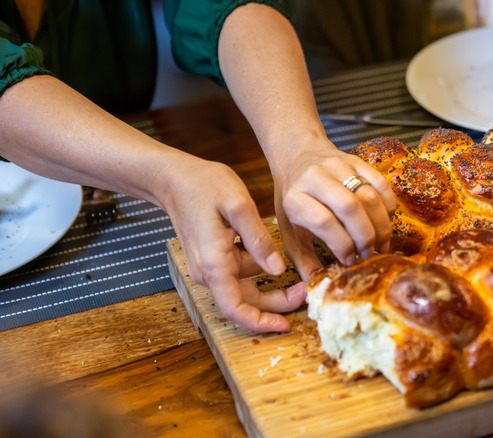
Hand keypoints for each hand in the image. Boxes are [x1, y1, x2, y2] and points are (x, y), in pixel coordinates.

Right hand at [158, 158, 305, 331]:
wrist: (174, 178)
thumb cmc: (204, 185)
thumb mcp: (239, 206)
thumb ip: (259, 240)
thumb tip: (278, 270)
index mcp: (214, 264)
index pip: (235, 308)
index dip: (260, 322)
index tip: (285, 325)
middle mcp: (208, 272)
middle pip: (246, 301)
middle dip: (277, 301)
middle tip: (306, 290)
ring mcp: (208, 267)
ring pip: (245, 285)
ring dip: (269, 281)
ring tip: (293, 263)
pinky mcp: (212, 259)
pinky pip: (238, 271)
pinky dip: (257, 267)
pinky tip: (268, 250)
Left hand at [272, 144, 395, 280]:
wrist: (297, 156)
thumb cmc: (293, 199)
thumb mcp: (289, 230)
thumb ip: (303, 260)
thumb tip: (317, 286)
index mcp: (295, 198)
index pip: (323, 222)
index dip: (341, 244)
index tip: (349, 260)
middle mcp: (315, 178)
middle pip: (349, 208)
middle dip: (365, 236)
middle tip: (369, 253)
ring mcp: (337, 166)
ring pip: (368, 195)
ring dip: (380, 224)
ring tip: (381, 243)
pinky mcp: (356, 160)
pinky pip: (381, 182)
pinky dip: (388, 205)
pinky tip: (385, 221)